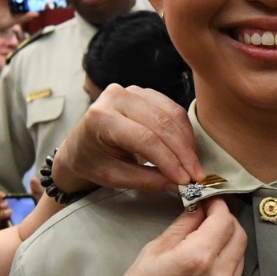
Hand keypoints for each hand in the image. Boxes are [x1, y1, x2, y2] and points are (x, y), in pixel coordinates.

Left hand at [51, 84, 203, 195]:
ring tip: (193, 164)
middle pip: (161, 123)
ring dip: (187, 141)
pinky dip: (183, 130)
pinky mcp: (145, 93)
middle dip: (183, 152)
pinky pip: (172, 109)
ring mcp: (132, 91)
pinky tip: (187, 149)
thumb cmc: (92, 160)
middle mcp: (115, 97)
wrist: (80, 145)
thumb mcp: (113, 177)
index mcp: (100, 118)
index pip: (145, 138)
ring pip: (171, 113)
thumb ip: (145, 180)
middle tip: (196, 174)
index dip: (169, 160)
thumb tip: (177, 184)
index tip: (185, 179)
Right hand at [106, 199, 245, 275]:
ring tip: (206, 245)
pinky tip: (207, 270)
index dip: (217, 206)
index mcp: (198, 257)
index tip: (208, 203)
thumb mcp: (153, 251)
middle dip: (226, 222)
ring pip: (241, 256)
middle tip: (209, 220)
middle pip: (239, 235)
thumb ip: (182, 226)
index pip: (224, 219)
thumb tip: (199, 209)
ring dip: (228, 244)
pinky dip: (226, 266)